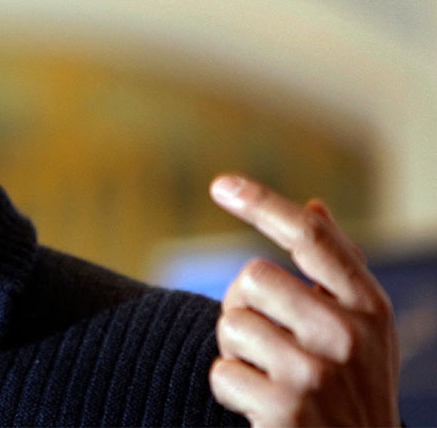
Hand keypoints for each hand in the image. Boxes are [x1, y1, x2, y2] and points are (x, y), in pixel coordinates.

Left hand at [207, 174, 399, 426]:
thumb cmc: (353, 390)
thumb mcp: (363, 330)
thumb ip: (338, 270)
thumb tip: (313, 205)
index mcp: (369, 307)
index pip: (312, 238)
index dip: (263, 204)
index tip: (221, 184)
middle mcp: (348, 334)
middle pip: (252, 277)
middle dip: (243, 306)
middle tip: (265, 342)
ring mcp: (317, 371)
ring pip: (230, 323)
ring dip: (235, 351)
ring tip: (268, 376)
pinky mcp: (285, 406)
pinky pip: (221, 372)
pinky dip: (230, 389)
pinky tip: (260, 406)